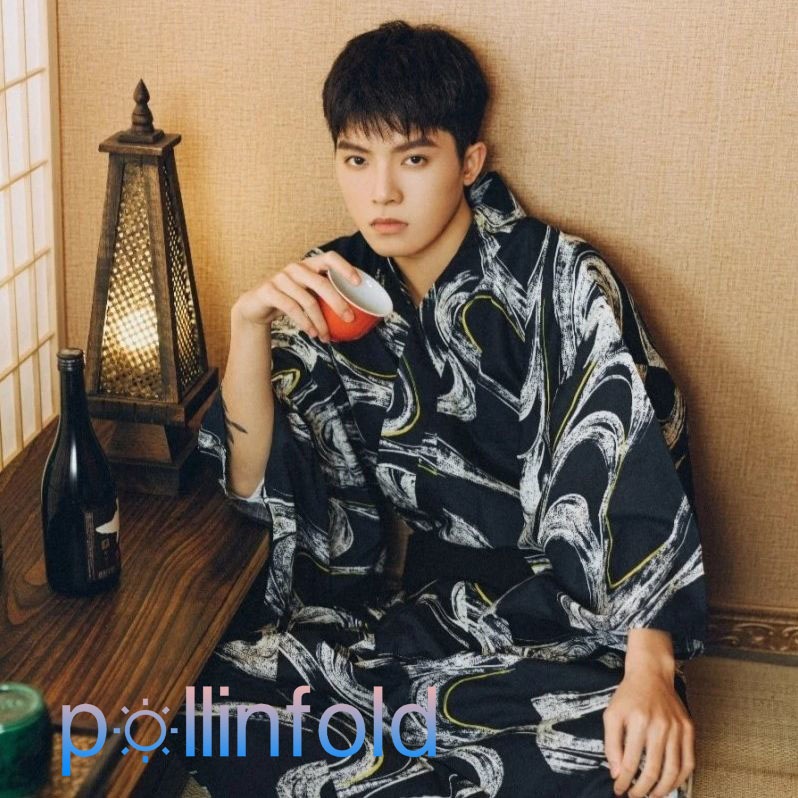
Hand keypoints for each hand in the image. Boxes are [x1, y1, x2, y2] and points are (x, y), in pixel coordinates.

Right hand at [233, 251, 360, 340]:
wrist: (257, 307)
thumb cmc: (290, 300)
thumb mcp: (308, 295)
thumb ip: (326, 298)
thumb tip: (358, 315)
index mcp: (309, 265)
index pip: (330, 258)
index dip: (345, 267)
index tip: (359, 282)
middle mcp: (295, 268)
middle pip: (321, 282)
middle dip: (338, 302)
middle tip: (349, 318)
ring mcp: (281, 278)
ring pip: (307, 300)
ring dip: (320, 321)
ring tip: (327, 336)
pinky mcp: (269, 291)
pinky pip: (291, 308)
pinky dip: (305, 323)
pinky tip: (313, 333)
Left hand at [604, 630, 693, 796]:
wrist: (651, 674)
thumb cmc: (628, 696)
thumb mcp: (612, 714)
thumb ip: (611, 744)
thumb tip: (617, 773)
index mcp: (638, 721)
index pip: (631, 762)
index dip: (624, 781)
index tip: (618, 789)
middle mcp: (660, 725)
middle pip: (653, 770)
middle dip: (642, 789)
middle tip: (634, 796)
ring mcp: (677, 728)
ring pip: (673, 770)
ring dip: (662, 789)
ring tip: (652, 796)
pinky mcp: (689, 729)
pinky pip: (689, 761)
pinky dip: (681, 779)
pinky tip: (671, 786)